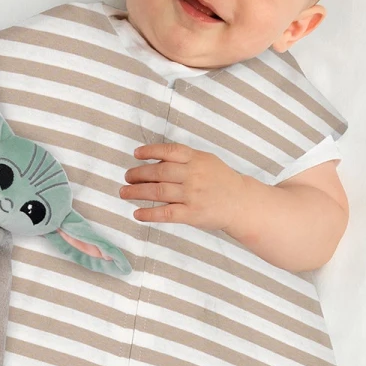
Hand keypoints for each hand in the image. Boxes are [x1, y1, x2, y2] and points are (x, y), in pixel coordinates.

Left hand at [120, 144, 252, 232]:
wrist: (241, 203)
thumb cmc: (221, 181)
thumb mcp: (207, 161)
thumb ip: (186, 159)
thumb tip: (156, 160)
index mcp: (196, 159)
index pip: (169, 151)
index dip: (150, 151)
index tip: (136, 154)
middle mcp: (193, 175)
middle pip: (159, 171)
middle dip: (138, 174)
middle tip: (126, 177)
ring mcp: (192, 195)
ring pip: (158, 191)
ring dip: (137, 192)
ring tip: (124, 192)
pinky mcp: (192, 214)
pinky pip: (166, 213)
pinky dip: (149, 213)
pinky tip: (137, 213)